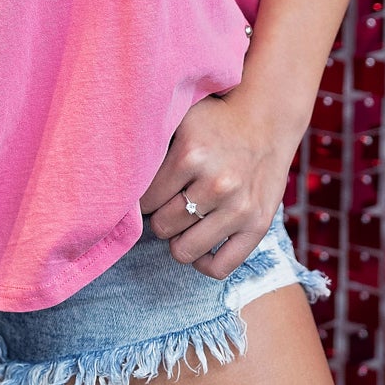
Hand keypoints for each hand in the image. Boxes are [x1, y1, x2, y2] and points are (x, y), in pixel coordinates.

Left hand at [137, 89, 303, 279]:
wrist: (267, 120)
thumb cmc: (215, 120)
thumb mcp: (181, 118)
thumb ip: (151, 142)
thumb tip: (117, 176)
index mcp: (191, 154)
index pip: (145, 200)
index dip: (143, 199)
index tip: (151, 191)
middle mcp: (216, 183)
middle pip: (163, 226)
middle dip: (161, 217)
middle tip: (170, 203)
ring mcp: (239, 208)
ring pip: (185, 250)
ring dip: (179, 239)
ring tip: (184, 221)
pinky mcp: (258, 226)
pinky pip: (220, 267)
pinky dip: (204, 263)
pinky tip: (201, 244)